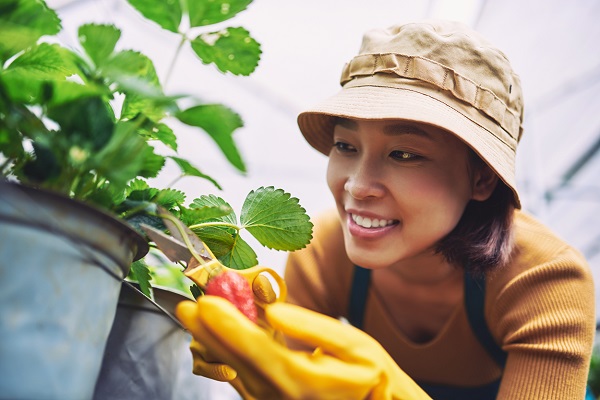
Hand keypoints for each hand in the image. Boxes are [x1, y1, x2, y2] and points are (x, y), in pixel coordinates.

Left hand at [176, 296, 431, 399]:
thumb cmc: (370, 378)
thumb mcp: (355, 347)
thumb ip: (312, 328)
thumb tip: (273, 311)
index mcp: (304, 380)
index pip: (257, 350)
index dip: (229, 325)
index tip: (206, 303)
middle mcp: (281, 397)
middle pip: (236, 361)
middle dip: (209, 332)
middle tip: (187, 306)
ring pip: (233, 372)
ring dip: (212, 343)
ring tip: (194, 318)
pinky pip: (240, 380)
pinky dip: (224, 356)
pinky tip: (213, 337)